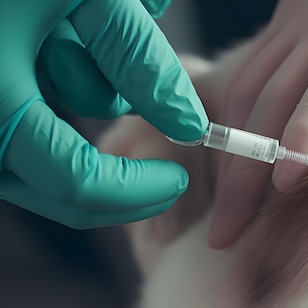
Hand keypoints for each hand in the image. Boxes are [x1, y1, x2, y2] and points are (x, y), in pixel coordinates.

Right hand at [0, 0, 207, 228]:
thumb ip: (135, 59)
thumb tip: (187, 121)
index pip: (75, 182)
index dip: (135, 189)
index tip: (178, 176)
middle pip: (55, 180)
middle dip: (117, 164)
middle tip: (165, 137)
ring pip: (46, 135)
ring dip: (87, 93)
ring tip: (85, 26)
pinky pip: (27, 103)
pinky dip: (63, 76)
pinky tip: (66, 27)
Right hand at [209, 0, 307, 247]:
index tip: (284, 183)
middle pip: (276, 95)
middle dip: (248, 168)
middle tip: (228, 231)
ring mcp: (294, 23)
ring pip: (249, 90)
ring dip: (230, 154)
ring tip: (221, 211)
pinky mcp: (278, 28)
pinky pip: (244, 76)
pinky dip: (231, 126)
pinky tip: (226, 164)